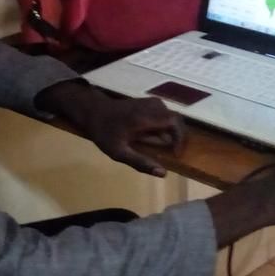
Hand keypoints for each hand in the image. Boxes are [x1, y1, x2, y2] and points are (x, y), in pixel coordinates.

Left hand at [35, 81, 184, 176]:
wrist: (93, 111)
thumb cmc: (104, 133)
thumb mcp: (119, 152)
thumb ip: (141, 163)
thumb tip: (163, 173)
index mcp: (145, 117)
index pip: (175, 122)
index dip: (180, 138)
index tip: (176, 153)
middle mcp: (152, 106)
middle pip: (175, 120)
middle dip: (176, 137)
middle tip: (170, 152)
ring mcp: (151, 102)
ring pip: (170, 117)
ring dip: (170, 132)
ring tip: (159, 146)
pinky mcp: (149, 102)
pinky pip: (164, 114)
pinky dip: (164, 126)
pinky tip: (153, 136)